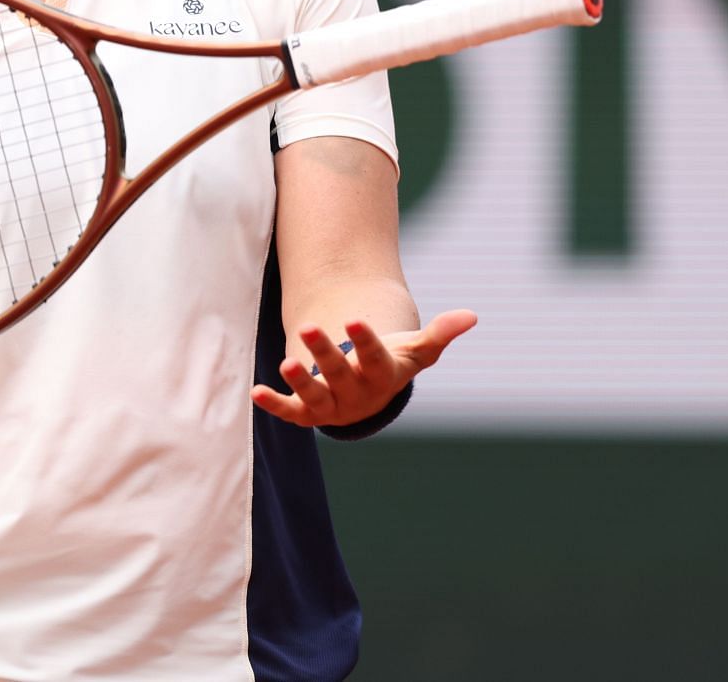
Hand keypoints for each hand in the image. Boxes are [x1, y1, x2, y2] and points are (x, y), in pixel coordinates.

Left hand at [251, 309, 477, 428]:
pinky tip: (256, 391)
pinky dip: (274, 404)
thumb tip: (471, 316)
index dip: (364, 341)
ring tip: (287, 363)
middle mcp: (355, 393)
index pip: (374, 358)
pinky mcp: (307, 412)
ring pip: (314, 395)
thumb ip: (439, 334)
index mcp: (381, 376)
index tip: (354, 319)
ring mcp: (330, 405)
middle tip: (309, 327)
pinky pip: (290, 411)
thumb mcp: (414, 350)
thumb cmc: (389, 364)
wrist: (367, 393)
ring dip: (299, 382)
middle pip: (339, 373)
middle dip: (324, 352)